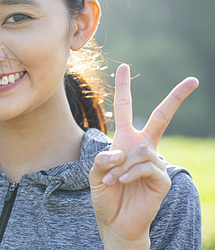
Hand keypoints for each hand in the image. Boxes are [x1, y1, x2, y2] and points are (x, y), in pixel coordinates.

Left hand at [89, 64, 198, 248]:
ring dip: (122, 166)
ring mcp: (155, 162)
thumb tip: (122, 151)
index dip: (123, 88)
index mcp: (126, 140)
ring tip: (114, 181)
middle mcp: (143, 147)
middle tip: (193, 80)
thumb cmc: (106, 195)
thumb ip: (103, 159)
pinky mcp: (162, 178)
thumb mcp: (95, 173)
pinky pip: (145, 167)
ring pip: (141, 151)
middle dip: (176, 98)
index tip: (124, 66)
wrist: (114, 221)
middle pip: (160, 117)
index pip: (125, 109)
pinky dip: (129, 174)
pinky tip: (122, 183)